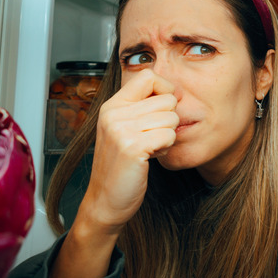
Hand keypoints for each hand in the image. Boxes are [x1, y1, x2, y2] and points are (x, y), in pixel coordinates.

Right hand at [76, 69, 177, 235]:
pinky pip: (169, 135)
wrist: (106, 201)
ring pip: (171, 117)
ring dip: (167, 135)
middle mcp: (114, 114)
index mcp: (112, 106)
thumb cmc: (121, 167)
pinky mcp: (132, 146)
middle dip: (169, 119)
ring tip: (150, 147)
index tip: (164, 110)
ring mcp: (121, 130)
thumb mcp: (124, 130)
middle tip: (153, 137)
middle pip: (166, 98)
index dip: (165, 90)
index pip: (148, 76)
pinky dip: (166, 147)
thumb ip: (141, 109)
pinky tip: (152, 156)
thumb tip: (172, 92)